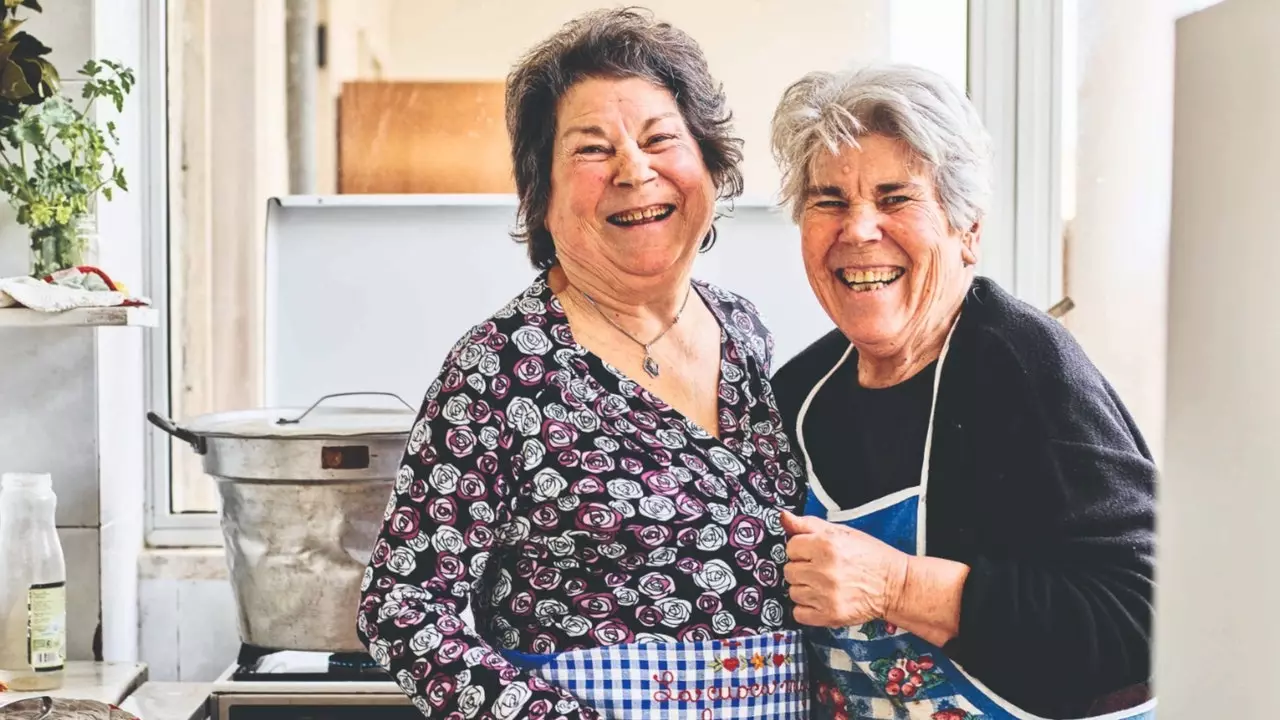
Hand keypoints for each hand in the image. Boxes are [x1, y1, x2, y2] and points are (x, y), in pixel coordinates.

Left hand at [780, 510, 909, 627]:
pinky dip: (807, 609)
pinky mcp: (830, 615)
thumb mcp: (842, 532)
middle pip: (789, 570)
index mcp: (827, 545)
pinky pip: (799, 613)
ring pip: (793, 592)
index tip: (815, 553)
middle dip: (802, 568)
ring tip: (824, 584)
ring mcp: (826, 595)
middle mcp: (824, 570)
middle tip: (821, 569)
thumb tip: (783, 517)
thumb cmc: (870, 556)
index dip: (802, 549)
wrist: (895, 585)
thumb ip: (809, 524)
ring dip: (804, 589)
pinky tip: (821, 600)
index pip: (791, 546)